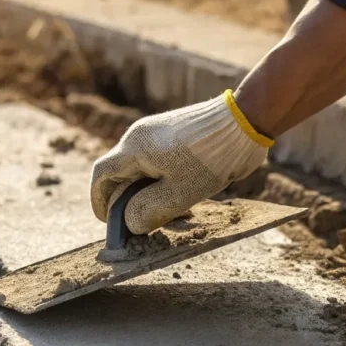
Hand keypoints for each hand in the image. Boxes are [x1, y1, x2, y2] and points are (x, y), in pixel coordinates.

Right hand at [90, 90, 270, 233]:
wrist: (246, 120)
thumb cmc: (212, 157)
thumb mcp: (179, 194)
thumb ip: (149, 211)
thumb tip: (130, 223)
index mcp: (134, 147)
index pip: (101, 174)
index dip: (99, 201)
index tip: (109, 223)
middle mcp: (140, 136)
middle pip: (121, 173)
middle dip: (129, 202)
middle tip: (145, 224)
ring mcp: (157, 132)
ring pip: (142, 169)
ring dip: (150, 193)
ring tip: (173, 213)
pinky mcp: (174, 134)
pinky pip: (159, 161)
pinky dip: (163, 181)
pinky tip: (185, 196)